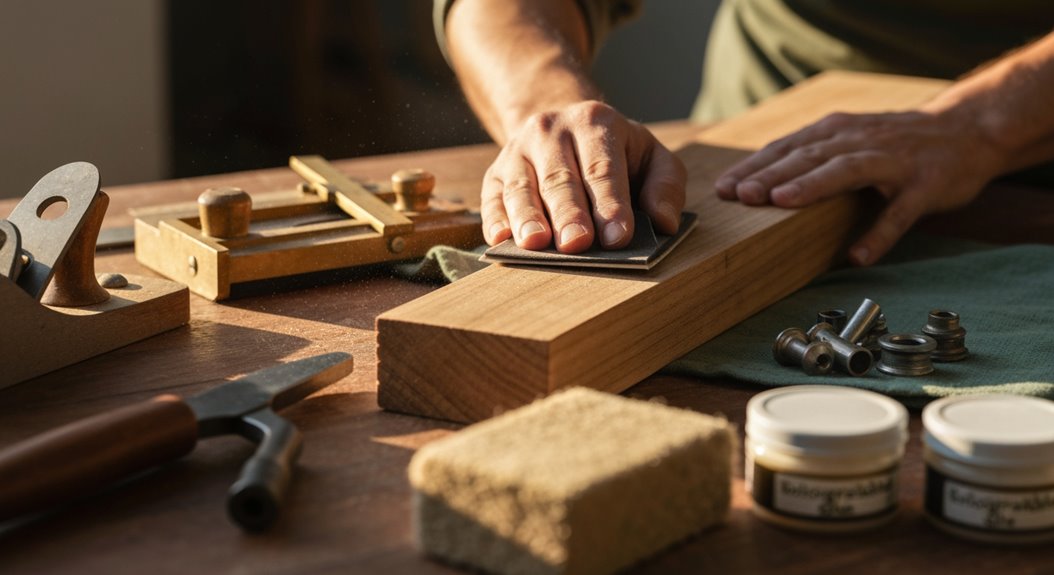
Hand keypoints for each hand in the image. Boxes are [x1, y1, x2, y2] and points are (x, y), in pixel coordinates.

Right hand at [480, 100, 685, 252]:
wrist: (562, 127)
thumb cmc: (615, 153)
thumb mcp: (651, 156)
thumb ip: (666, 186)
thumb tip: (664, 222)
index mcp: (594, 122)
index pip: (603, 169)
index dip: (611, 204)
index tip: (618, 236)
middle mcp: (551, 131)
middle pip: (560, 179)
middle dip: (569, 214)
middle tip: (577, 244)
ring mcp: (518, 150)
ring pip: (521, 188)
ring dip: (528, 218)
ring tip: (536, 244)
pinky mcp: (495, 172)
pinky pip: (492, 197)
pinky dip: (495, 219)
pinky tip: (501, 239)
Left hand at [714, 110, 1004, 264]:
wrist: (968, 130)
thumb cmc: (895, 142)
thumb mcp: (848, 139)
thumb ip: (809, 155)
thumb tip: (755, 180)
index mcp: (837, 131)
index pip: (787, 147)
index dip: (754, 165)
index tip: (722, 187)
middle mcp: (860, 140)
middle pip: (808, 155)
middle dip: (772, 173)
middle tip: (741, 194)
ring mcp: (894, 161)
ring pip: (847, 169)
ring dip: (813, 184)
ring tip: (782, 202)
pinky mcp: (925, 185)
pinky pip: (900, 213)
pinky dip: (879, 234)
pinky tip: (858, 255)